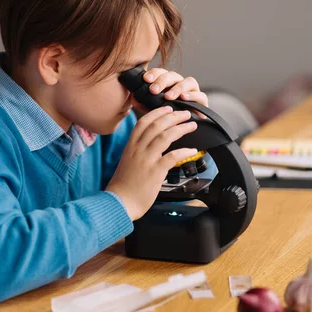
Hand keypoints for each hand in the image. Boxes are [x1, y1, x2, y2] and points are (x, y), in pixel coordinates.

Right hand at [105, 106, 197, 220]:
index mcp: (130, 146)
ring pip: (165, 136)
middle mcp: (138, 150)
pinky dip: (183, 151)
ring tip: (191, 125)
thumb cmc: (123, 186)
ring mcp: (146, 160)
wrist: (119, 202)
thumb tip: (150, 146)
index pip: (143, 122)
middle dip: (173, 116)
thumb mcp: (127, 162)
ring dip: (180, 128)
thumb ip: (138, 152)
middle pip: (156, 125)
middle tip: (185, 114)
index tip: (167, 109)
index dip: (156, 113)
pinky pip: (172, 156)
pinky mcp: (155, 172)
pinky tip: (192, 150)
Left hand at [132, 68, 207, 117]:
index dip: (153, 74)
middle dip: (162, 81)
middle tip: (153, 90)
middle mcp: (180, 84)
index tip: (145, 79)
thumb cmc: (166, 117)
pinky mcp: (202, 101)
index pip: (160, 73)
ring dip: (177, 87)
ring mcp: (192, 91)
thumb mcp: (152, 110)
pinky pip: (200, 95)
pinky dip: (192, 95)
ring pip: (188, 81)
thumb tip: (133, 97)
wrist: (182, 131)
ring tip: (169, 96)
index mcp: (167, 83)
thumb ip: (143, 103)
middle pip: (173, 75)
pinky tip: (184, 98)